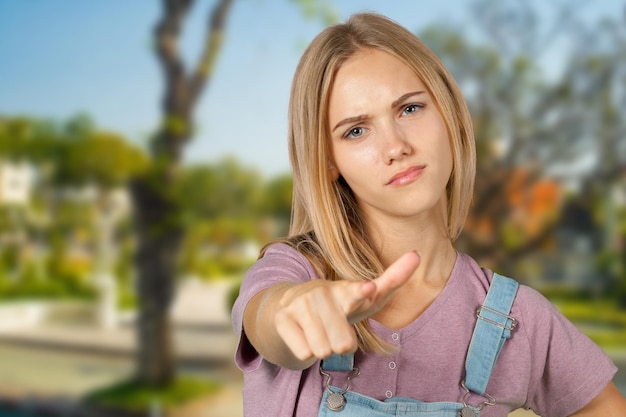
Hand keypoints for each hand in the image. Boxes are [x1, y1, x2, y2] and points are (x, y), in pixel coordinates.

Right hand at [274, 251, 419, 361]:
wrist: (289, 309)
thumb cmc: (338, 305)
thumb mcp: (366, 296)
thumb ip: (393, 278)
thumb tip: (418, 253)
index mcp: (346, 290)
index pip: (357, 292)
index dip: (362, 292)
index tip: (368, 289)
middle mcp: (322, 293)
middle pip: (344, 344)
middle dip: (340, 344)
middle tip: (333, 330)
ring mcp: (300, 304)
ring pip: (324, 350)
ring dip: (323, 347)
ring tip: (319, 331)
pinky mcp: (282, 317)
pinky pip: (305, 352)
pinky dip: (305, 351)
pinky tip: (303, 335)